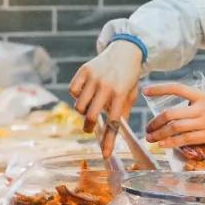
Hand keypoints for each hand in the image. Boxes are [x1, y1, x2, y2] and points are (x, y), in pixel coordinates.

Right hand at [69, 41, 143, 155]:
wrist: (126, 50)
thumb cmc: (129, 76)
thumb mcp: (131, 94)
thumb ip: (122, 111)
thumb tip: (113, 131)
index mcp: (120, 94)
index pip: (113, 122)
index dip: (108, 141)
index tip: (105, 154)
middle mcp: (106, 86)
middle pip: (90, 115)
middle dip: (88, 126)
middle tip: (90, 127)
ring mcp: (94, 77)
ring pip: (79, 105)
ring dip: (82, 111)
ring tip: (89, 106)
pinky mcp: (84, 70)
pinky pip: (73, 90)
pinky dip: (76, 95)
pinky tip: (84, 93)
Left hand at [144, 84, 204, 147]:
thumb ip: (198, 103)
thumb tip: (182, 112)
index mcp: (203, 95)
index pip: (177, 89)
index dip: (159, 89)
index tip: (146, 91)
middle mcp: (202, 108)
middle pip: (171, 114)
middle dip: (155, 122)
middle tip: (147, 128)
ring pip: (176, 128)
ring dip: (160, 134)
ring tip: (151, 138)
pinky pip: (187, 140)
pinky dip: (172, 143)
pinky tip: (163, 145)